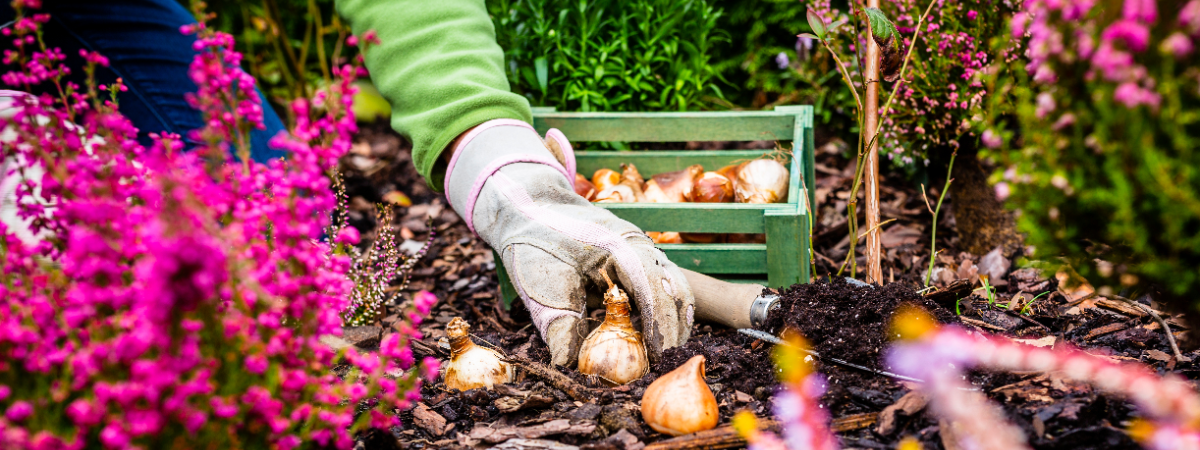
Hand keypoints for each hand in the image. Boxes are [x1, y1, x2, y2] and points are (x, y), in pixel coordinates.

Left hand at [443, 119, 693, 366]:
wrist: (530, 208)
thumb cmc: (536, 243)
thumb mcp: (543, 284)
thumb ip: (558, 325)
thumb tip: (566, 364)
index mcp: (622, 247)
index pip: (655, 291)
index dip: (660, 328)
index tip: (657, 360)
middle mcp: (640, 246)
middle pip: (675, 290)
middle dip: (673, 330)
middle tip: (662, 364)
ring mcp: (641, 250)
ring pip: (672, 288)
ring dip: (669, 321)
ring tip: (657, 355)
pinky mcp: (635, 259)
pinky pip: (657, 286)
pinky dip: (656, 311)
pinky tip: (644, 336)